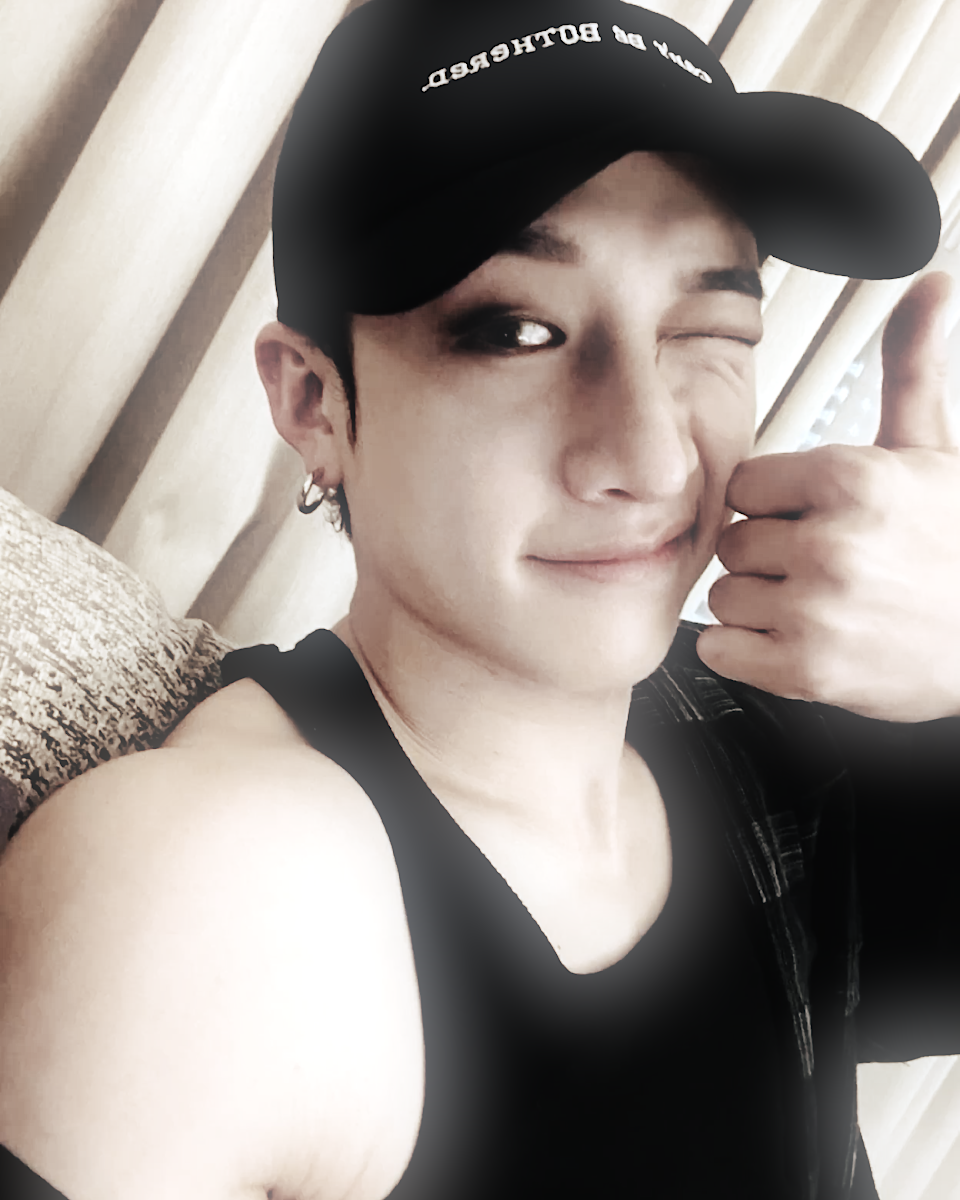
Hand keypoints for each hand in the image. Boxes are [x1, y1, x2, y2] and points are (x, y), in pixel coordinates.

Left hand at [696, 272, 959, 721]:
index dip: (776, 505)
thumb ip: (913, 367)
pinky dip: (747, 652)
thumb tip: (929, 284)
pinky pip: (718, 649)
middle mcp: (830, 543)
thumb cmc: (958, 547)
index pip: (744, 484)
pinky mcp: (804, 672)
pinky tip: (797, 641)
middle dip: (769, 554)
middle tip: (823, 568)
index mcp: (853, 479)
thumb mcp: (934, 450)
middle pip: (732, 540)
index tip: (813, 520)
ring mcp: (815, 611)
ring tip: (817, 606)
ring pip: (724, 596)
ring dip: (759, 605)